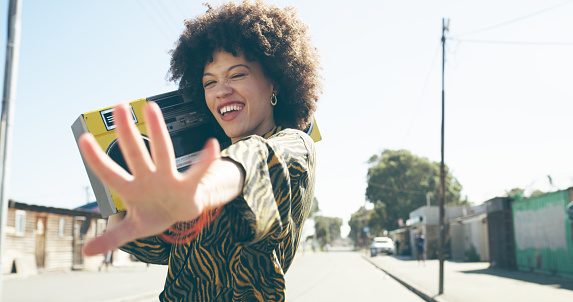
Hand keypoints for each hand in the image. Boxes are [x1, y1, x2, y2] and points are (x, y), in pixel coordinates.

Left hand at [79, 102, 219, 255]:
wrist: (181, 213)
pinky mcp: (189, 185)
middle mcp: (148, 178)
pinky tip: (212, 146)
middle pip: (135, 154)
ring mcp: (168, 178)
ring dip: (157, 131)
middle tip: (118, 107)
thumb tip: (85, 252)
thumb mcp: (133, 229)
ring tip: (151, 108)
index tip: (83, 138)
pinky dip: (206, 161)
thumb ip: (111, 237)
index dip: (97, 159)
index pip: (110, 173)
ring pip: (162, 152)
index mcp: (132, 190)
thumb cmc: (155, 214)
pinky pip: (198, 172)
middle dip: (127, 132)